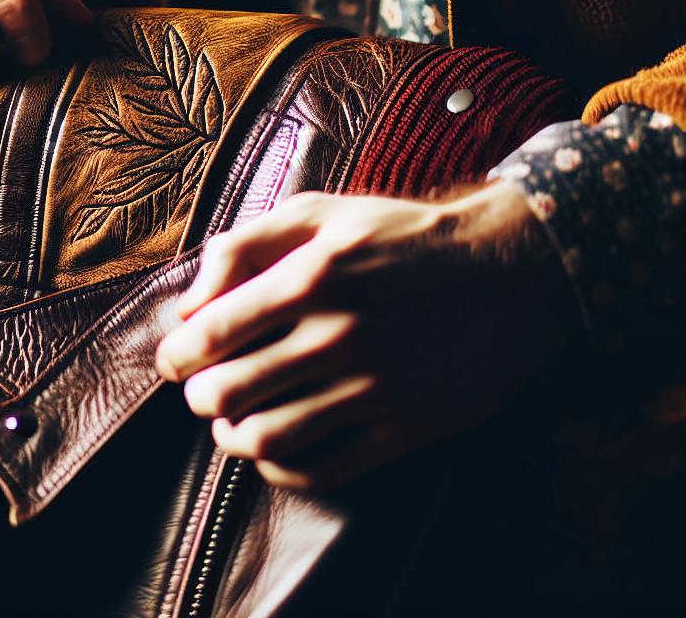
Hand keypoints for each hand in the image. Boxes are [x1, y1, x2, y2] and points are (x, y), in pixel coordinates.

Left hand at [154, 183, 577, 492]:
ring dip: (231, 436)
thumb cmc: (403, 237)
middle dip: (198, 396)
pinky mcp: (403, 427)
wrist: (510, 272)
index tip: (177, 358)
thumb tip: (189, 305)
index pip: (207, 333)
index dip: (175, 354)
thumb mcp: (321, 214)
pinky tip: (276, 447)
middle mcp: (338, 335)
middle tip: (204, 389)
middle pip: (225, 393)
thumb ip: (243, 245)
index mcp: (311, 275)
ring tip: (232, 421)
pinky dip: (278, 469)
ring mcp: (372, 387)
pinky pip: (318, 471)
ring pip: (264, 440)